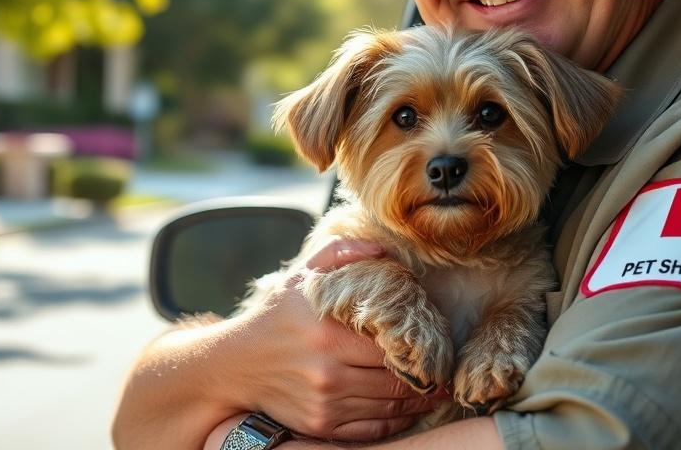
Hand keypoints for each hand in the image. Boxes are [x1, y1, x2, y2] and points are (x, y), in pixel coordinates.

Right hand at [218, 238, 444, 441]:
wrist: (235, 365)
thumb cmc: (276, 316)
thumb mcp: (303, 276)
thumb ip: (341, 254)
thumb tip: (382, 251)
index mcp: (329, 334)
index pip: (392, 346)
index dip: (421, 347)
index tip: (438, 342)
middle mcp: (329, 373)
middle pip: (396, 381)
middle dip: (426, 377)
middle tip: (445, 369)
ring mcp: (325, 404)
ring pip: (389, 407)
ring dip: (418, 401)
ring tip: (435, 389)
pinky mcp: (320, 427)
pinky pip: (372, 430)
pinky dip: (396, 421)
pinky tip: (410, 409)